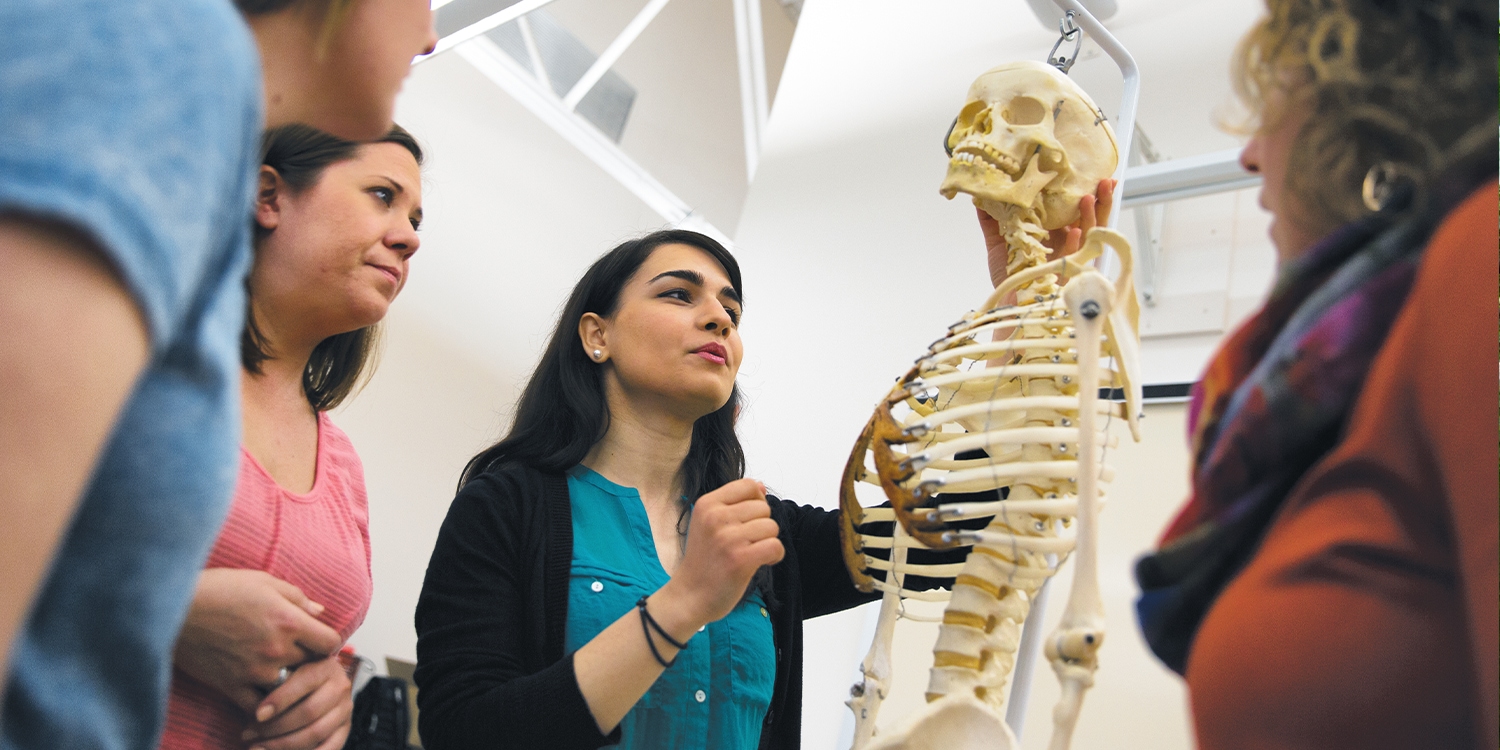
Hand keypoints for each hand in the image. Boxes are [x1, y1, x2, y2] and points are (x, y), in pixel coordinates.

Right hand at [172, 568, 342, 713]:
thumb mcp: (263, 582)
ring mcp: (255, 671)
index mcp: (288, 620)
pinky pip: (259, 707)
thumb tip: (319, 611)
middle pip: (311, 664)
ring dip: (288, 681)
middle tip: (299, 655)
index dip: (327, 641)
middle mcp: (276, 648)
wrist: (172, 608)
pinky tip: (263, 698)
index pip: (330, 642)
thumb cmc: (218, 588)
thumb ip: (297, 598)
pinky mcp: (231, 686)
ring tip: (280, 673)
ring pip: (289, 687)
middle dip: (308, 659)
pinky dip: (264, 705)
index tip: (318, 640)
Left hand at [242, 655, 352, 749]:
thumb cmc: (292, 677)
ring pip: (315, 733)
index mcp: (326, 666)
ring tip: (256, 747)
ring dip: (282, 745)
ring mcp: (345, 709)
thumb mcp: (287, 670)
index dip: (280, 700)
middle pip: (309, 711)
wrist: (316, 683)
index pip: (305, 682)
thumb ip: (277, 682)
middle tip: (249, 734)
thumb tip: (257, 707)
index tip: (258, 714)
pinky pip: (329, 748)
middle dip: (275, 727)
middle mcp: (340, 687)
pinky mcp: (345, 729)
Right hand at [655, 479, 783, 630]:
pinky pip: (775, 546)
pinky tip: (761, 562)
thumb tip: (761, 487)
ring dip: (767, 542)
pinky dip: (775, 556)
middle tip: (744, 543)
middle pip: (763, 508)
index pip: (748, 486)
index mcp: (707, 504)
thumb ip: (734, 503)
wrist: (689, 596)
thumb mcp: (708, 523)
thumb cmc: (704, 561)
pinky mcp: (740, 559)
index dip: (756, 502)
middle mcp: (716, 517)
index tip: (746, 521)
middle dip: (761, 525)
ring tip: (750, 553)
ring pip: (772, 527)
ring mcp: (727, 538)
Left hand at [979, 179, 1116, 287]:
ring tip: (1089, 198)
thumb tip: (979, 195)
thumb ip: (991, 219)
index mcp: (1054, 230)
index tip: (1087, 173)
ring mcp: (1070, 254)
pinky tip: (1074, 231)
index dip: (1082, 190)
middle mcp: (1066, 240)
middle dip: (1099, 198)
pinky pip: (1077, 256)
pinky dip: (1076, 243)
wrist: (1008, 300)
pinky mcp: (1068, 271)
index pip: (1073, 207)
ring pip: (1090, 232)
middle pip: (1090, 216)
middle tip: (1103, 179)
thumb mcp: (998, 241)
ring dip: (1092, 214)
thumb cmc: (1008, 273)